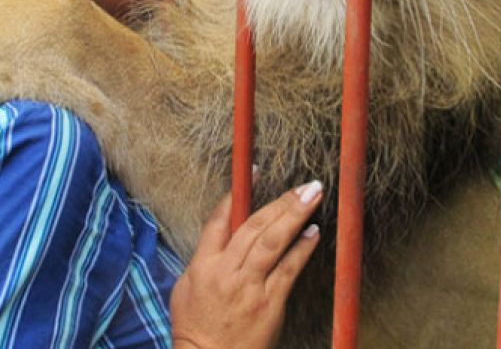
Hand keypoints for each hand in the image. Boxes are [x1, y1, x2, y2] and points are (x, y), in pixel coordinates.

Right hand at [170, 181, 322, 348]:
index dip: (236, 194)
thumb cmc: (195, 328)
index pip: (219, 220)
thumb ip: (204, 257)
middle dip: (280, 202)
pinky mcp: (269, 304)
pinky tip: (314, 232)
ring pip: (273, 242)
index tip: (255, 172)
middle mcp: (226, 272)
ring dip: (295, 216)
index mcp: (203, 265)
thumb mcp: (186, 288)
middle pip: (254, 226)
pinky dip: (302, 249)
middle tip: (304, 185)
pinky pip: (288, 270)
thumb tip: (222, 231)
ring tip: (313, 196)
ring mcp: (249, 288)